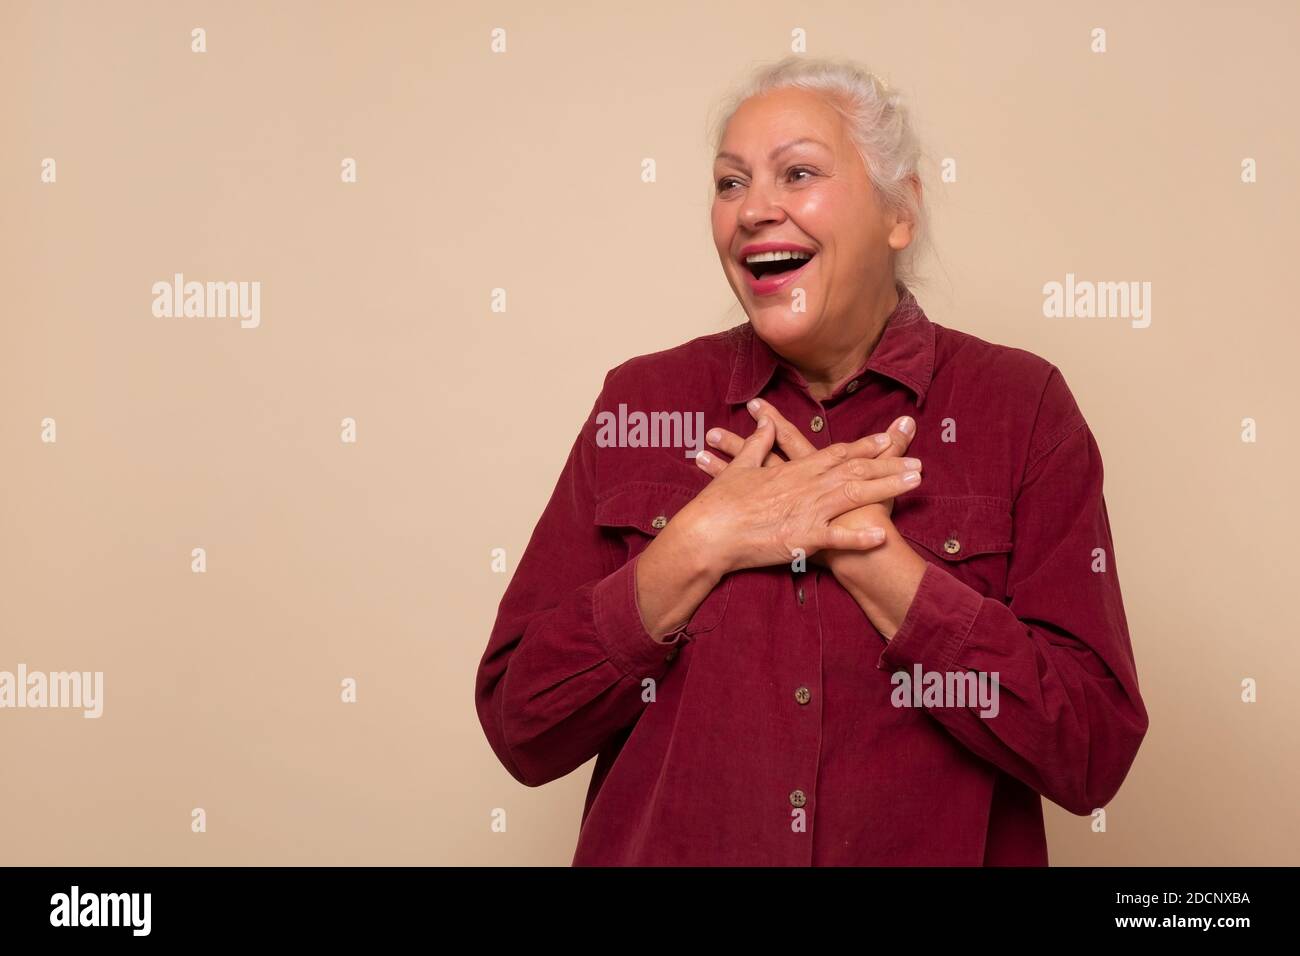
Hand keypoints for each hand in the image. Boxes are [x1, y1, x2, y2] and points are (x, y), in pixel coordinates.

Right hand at [674, 411, 921, 576]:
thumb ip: (757, 443)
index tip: (887, 439)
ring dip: (887, 488)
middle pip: (856, 471)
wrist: (708, 533)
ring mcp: (807, 512)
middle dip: (889, 465)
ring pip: (855, 496)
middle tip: (919, 462)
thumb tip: (764, 422)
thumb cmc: (721, 502)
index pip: (837, 453)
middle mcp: (807, 486)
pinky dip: (860, 537)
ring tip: (914, 483)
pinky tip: (883, 535)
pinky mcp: (802, 539)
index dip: (865, 446)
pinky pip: (837, 538)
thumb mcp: (740, 467)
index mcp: (794, 469)